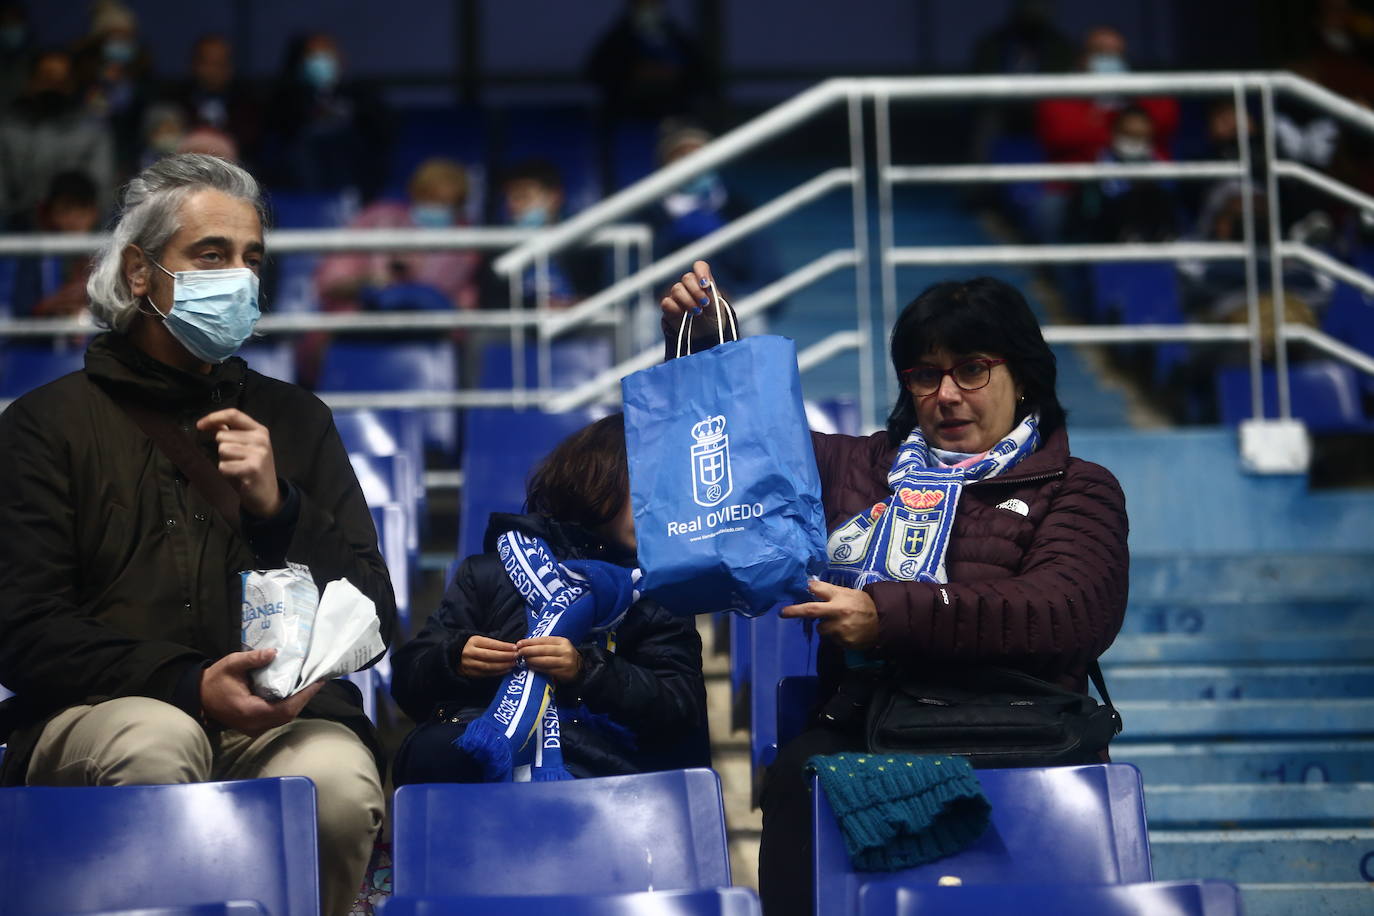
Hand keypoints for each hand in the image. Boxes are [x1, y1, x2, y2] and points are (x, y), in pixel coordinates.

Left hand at [196, 408, 281, 517]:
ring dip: (224, 461)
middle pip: (223, 435)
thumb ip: (232, 433)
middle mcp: (261, 439)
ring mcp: (258, 454)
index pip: (233, 414)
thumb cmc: (253, 468)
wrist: (268, 494)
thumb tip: (212, 423)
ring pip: (222, 450)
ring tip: (236, 467)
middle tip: (234, 459)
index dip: (213, 417)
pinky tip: (236, 476)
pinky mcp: (252, 468)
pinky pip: (224, 465)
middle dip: (221, 448)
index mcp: (259, 430)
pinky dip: (225, 472)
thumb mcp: (247, 446)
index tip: (199, 425)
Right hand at [199, 648, 323, 735]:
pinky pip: (276, 717)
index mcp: (250, 711)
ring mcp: (254, 728)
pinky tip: (294, 692)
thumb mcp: (231, 664)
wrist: (198, 697)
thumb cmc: (215, 681)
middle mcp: (254, 724)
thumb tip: (274, 652)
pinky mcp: (254, 726)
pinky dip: (287, 705)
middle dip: (304, 698)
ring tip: (309, 684)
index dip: (303, 696)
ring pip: (283, 718)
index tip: (317, 682)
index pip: (284, 709)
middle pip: (287, 715)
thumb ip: (253, 659)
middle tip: (316, 680)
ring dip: (297, 702)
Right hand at [457, 635, 517, 677]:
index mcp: (473, 641)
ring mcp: (469, 664)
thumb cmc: (473, 646)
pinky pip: (486, 674)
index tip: (515, 648)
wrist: (455, 655)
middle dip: (505, 656)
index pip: (491, 644)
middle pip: (490, 656)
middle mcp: (469, 652)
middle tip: (516, 656)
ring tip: (513, 663)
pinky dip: (497, 672)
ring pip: (489, 666)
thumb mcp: (480, 640)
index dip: (504, 646)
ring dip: (503, 665)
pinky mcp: (470, 673)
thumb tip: (511, 647)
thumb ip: (493, 643)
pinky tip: (506, 669)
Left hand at [515, 636, 583, 684]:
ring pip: (544, 661)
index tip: (519, 643)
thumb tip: (525, 645)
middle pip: (543, 650)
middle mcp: (565, 650)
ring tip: (523, 660)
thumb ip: (544, 645)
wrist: (578, 668)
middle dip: (529, 651)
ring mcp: (565, 662)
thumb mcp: (558, 646)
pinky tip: (531, 666)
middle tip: (519, 652)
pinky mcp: (564, 673)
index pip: (544, 640)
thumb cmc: (562, 655)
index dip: (530, 642)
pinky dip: (537, 668)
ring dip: (531, 660)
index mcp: (563, 641)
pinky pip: (547, 670)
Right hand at [659, 259, 726, 355]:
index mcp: (704, 283)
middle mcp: (690, 287)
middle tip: (704, 304)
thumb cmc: (714, 321)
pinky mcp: (669, 308)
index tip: (706, 284)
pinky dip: (676, 308)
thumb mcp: (718, 310)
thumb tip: (706, 286)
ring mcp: (678, 297)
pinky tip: (684, 316)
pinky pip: (667, 302)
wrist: (706, 338)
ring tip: (696, 312)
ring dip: (687, 301)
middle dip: (696, 290)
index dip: (701, 272)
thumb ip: (712, 296)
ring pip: (676, 289)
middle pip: (687, 277)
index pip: (700, 267)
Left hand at [780, 580, 880, 650]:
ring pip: (822, 629)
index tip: (789, 600)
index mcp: (839, 600)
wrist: (884, 623)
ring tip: (840, 623)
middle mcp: (838, 614)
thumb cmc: (864, 605)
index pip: (818, 592)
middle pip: (811, 611)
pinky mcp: (844, 643)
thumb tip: (810, 585)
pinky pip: (833, 640)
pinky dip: (836, 636)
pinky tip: (847, 632)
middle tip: (783, 613)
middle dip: (794, 611)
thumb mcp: (849, 593)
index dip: (804, 593)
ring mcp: (840, 630)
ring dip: (826, 627)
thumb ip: (830, 591)